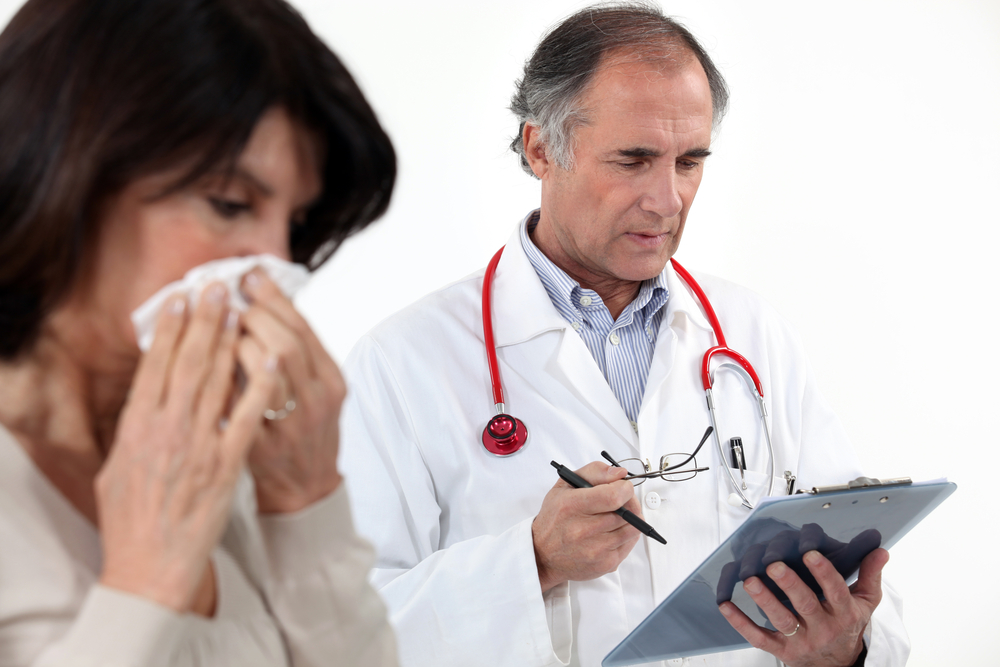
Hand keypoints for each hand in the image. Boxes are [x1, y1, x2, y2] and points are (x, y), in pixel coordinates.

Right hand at [97, 285, 274, 611]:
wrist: (151, 566)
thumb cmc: (132, 520)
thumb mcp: (116, 467)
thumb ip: (131, 429)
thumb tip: (142, 398)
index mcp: (136, 428)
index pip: (154, 366)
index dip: (169, 328)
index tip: (180, 299)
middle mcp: (166, 429)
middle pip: (187, 362)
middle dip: (203, 320)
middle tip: (214, 287)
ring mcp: (198, 445)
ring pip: (217, 380)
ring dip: (229, 338)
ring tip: (238, 306)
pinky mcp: (226, 464)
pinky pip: (246, 416)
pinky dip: (258, 384)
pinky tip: (269, 357)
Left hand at [238, 269, 343, 513]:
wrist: (305, 489)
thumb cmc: (304, 430)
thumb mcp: (316, 388)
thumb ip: (297, 350)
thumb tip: (262, 299)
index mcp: (332, 379)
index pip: (303, 325)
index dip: (273, 296)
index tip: (247, 275)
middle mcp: (318, 399)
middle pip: (285, 342)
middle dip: (251, 315)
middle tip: (228, 302)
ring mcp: (292, 424)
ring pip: (265, 368)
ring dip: (235, 343)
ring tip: (218, 330)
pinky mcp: (263, 446)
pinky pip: (239, 404)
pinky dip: (222, 380)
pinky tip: (207, 366)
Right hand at [531, 462, 641, 592]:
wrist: (543, 554)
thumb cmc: (555, 517)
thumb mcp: (564, 485)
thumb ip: (594, 472)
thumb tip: (620, 473)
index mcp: (572, 506)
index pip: (614, 497)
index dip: (625, 488)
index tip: (622, 487)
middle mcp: (583, 530)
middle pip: (627, 512)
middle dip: (628, 501)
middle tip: (620, 500)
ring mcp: (596, 550)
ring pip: (633, 528)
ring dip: (630, 518)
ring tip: (616, 515)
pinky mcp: (606, 564)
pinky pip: (630, 543)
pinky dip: (626, 534)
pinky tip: (613, 531)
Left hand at [719, 547, 887, 665]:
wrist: (837, 666)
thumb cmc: (847, 626)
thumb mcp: (865, 603)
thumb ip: (869, 575)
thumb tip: (880, 550)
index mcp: (844, 613)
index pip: (836, 592)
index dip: (824, 573)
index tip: (811, 553)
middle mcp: (822, 627)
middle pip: (806, 605)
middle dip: (790, 584)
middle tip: (775, 564)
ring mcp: (800, 640)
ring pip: (782, 621)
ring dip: (764, 600)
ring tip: (750, 580)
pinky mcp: (781, 650)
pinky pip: (759, 637)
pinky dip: (741, 623)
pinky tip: (726, 606)